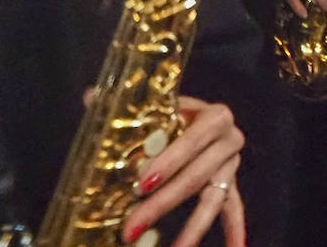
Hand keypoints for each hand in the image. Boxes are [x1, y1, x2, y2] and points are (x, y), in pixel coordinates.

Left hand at [121, 97, 245, 246]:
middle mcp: (230, 140)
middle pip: (196, 176)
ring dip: (193, 228)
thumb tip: (90, 97)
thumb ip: (126, 104)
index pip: (192, 140)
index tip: (142, 183)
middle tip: (132, 226)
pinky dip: (236, 230)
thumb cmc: (176, 112)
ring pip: (213, 199)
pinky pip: (235, 209)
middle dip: (163, 203)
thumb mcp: (158, 106)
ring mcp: (232, 166)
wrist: (203, 117)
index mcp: (215, 116)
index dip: (169, 161)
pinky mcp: (232, 184)